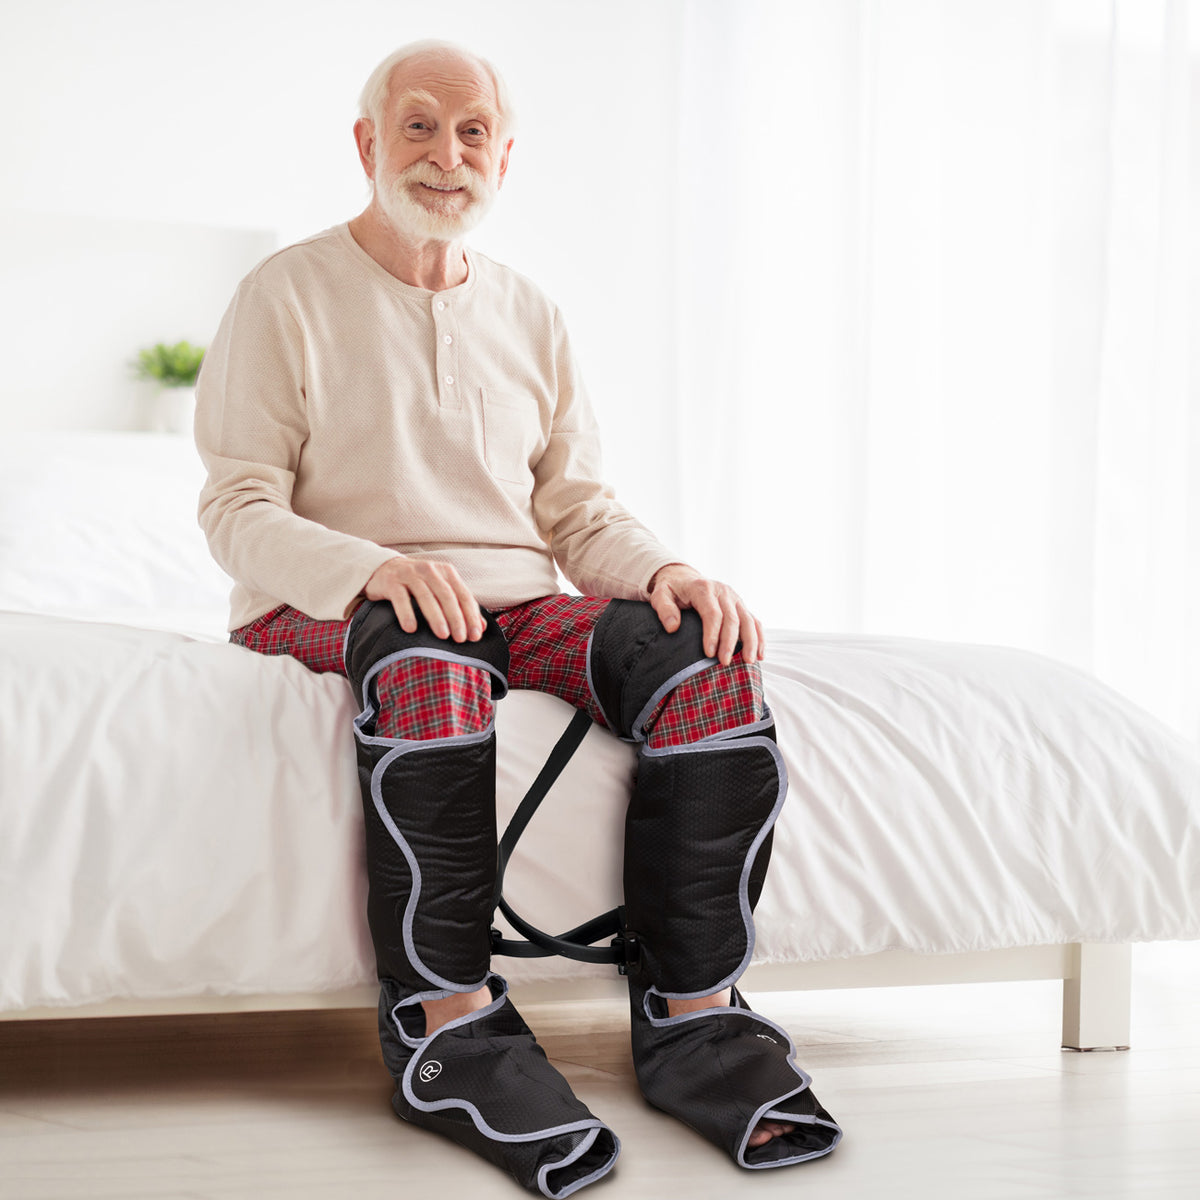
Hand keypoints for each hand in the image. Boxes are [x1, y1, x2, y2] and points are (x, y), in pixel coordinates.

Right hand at [364, 556, 484, 642]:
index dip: (471, 615)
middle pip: (447, 595)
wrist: (382, 569)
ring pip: (426, 596)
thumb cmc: (417, 585)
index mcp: (446, 572)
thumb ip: (459, 606)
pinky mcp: (391, 581)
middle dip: (456, 618)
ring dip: (436, 617)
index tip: (474, 636)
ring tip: (443, 635)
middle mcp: (430, 570)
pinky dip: (406, 613)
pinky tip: (411, 628)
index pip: (463, 595)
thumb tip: (480, 628)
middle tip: (460, 638)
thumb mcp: (440, 590)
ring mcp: (409, 574)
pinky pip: (400, 598)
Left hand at [648, 563, 763, 665]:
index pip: (712, 613)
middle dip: (730, 642)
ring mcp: (734, 598)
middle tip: (724, 662)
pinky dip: (759, 637)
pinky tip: (760, 654)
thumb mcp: (660, 595)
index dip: (712, 634)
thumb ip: (664, 609)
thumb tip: (673, 627)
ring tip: (748, 661)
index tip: (709, 654)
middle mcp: (722, 591)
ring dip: (750, 641)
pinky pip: (754, 621)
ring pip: (748, 620)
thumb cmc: (671, 590)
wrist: (683, 578)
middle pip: (732, 618)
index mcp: (703, 588)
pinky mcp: (740, 605)